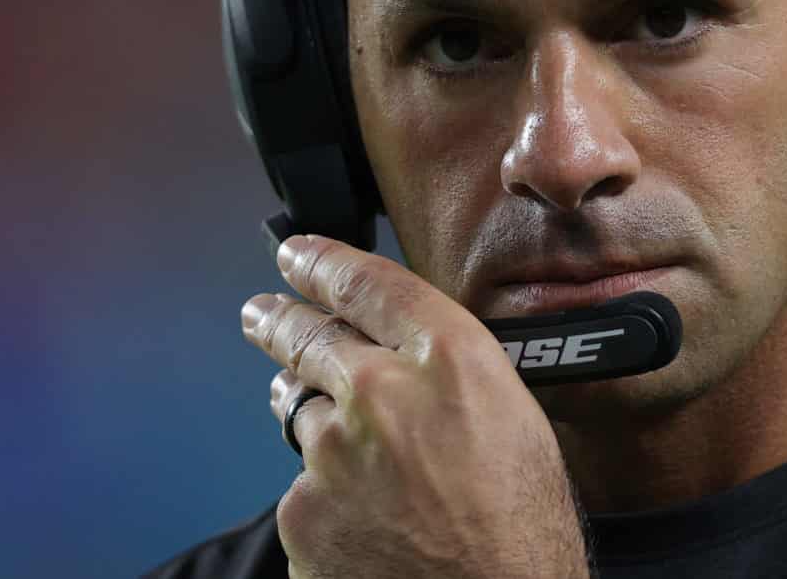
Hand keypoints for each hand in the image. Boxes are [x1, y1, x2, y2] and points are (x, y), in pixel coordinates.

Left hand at [241, 234, 591, 578]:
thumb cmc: (523, 532)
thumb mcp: (516, 422)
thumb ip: (452, 375)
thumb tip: (408, 358)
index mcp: (450, 360)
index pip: (368, 283)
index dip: (322, 261)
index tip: (297, 253)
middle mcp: (383, 393)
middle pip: (310, 336)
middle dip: (281, 320)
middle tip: (262, 313)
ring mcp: (334, 454)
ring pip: (302, 416)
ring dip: (311, 415)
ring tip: (329, 428)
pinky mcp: (303, 512)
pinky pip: (305, 487)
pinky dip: (325, 495)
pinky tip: (362, 516)